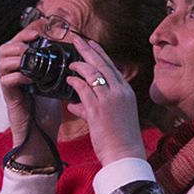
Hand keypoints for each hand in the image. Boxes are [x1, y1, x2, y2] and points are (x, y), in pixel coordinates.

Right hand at [0, 21, 66, 166]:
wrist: (41, 137)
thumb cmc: (48, 112)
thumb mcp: (56, 84)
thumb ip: (58, 69)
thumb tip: (75, 53)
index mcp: (25, 68)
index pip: (20, 43)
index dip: (27, 33)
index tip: (41, 31)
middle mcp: (14, 74)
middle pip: (5, 48)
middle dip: (19, 41)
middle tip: (33, 43)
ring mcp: (9, 86)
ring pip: (1, 62)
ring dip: (16, 56)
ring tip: (30, 58)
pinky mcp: (9, 98)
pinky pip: (6, 81)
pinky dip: (18, 76)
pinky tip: (31, 77)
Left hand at [65, 35, 147, 166]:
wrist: (125, 155)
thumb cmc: (120, 139)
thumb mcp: (111, 118)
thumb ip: (92, 107)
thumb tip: (75, 104)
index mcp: (126, 92)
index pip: (111, 67)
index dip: (100, 54)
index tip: (90, 44)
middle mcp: (120, 91)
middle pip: (102, 64)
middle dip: (88, 49)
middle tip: (76, 39)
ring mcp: (109, 99)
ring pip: (92, 73)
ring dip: (79, 65)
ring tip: (69, 62)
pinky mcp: (98, 109)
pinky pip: (83, 89)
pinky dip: (74, 82)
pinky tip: (68, 80)